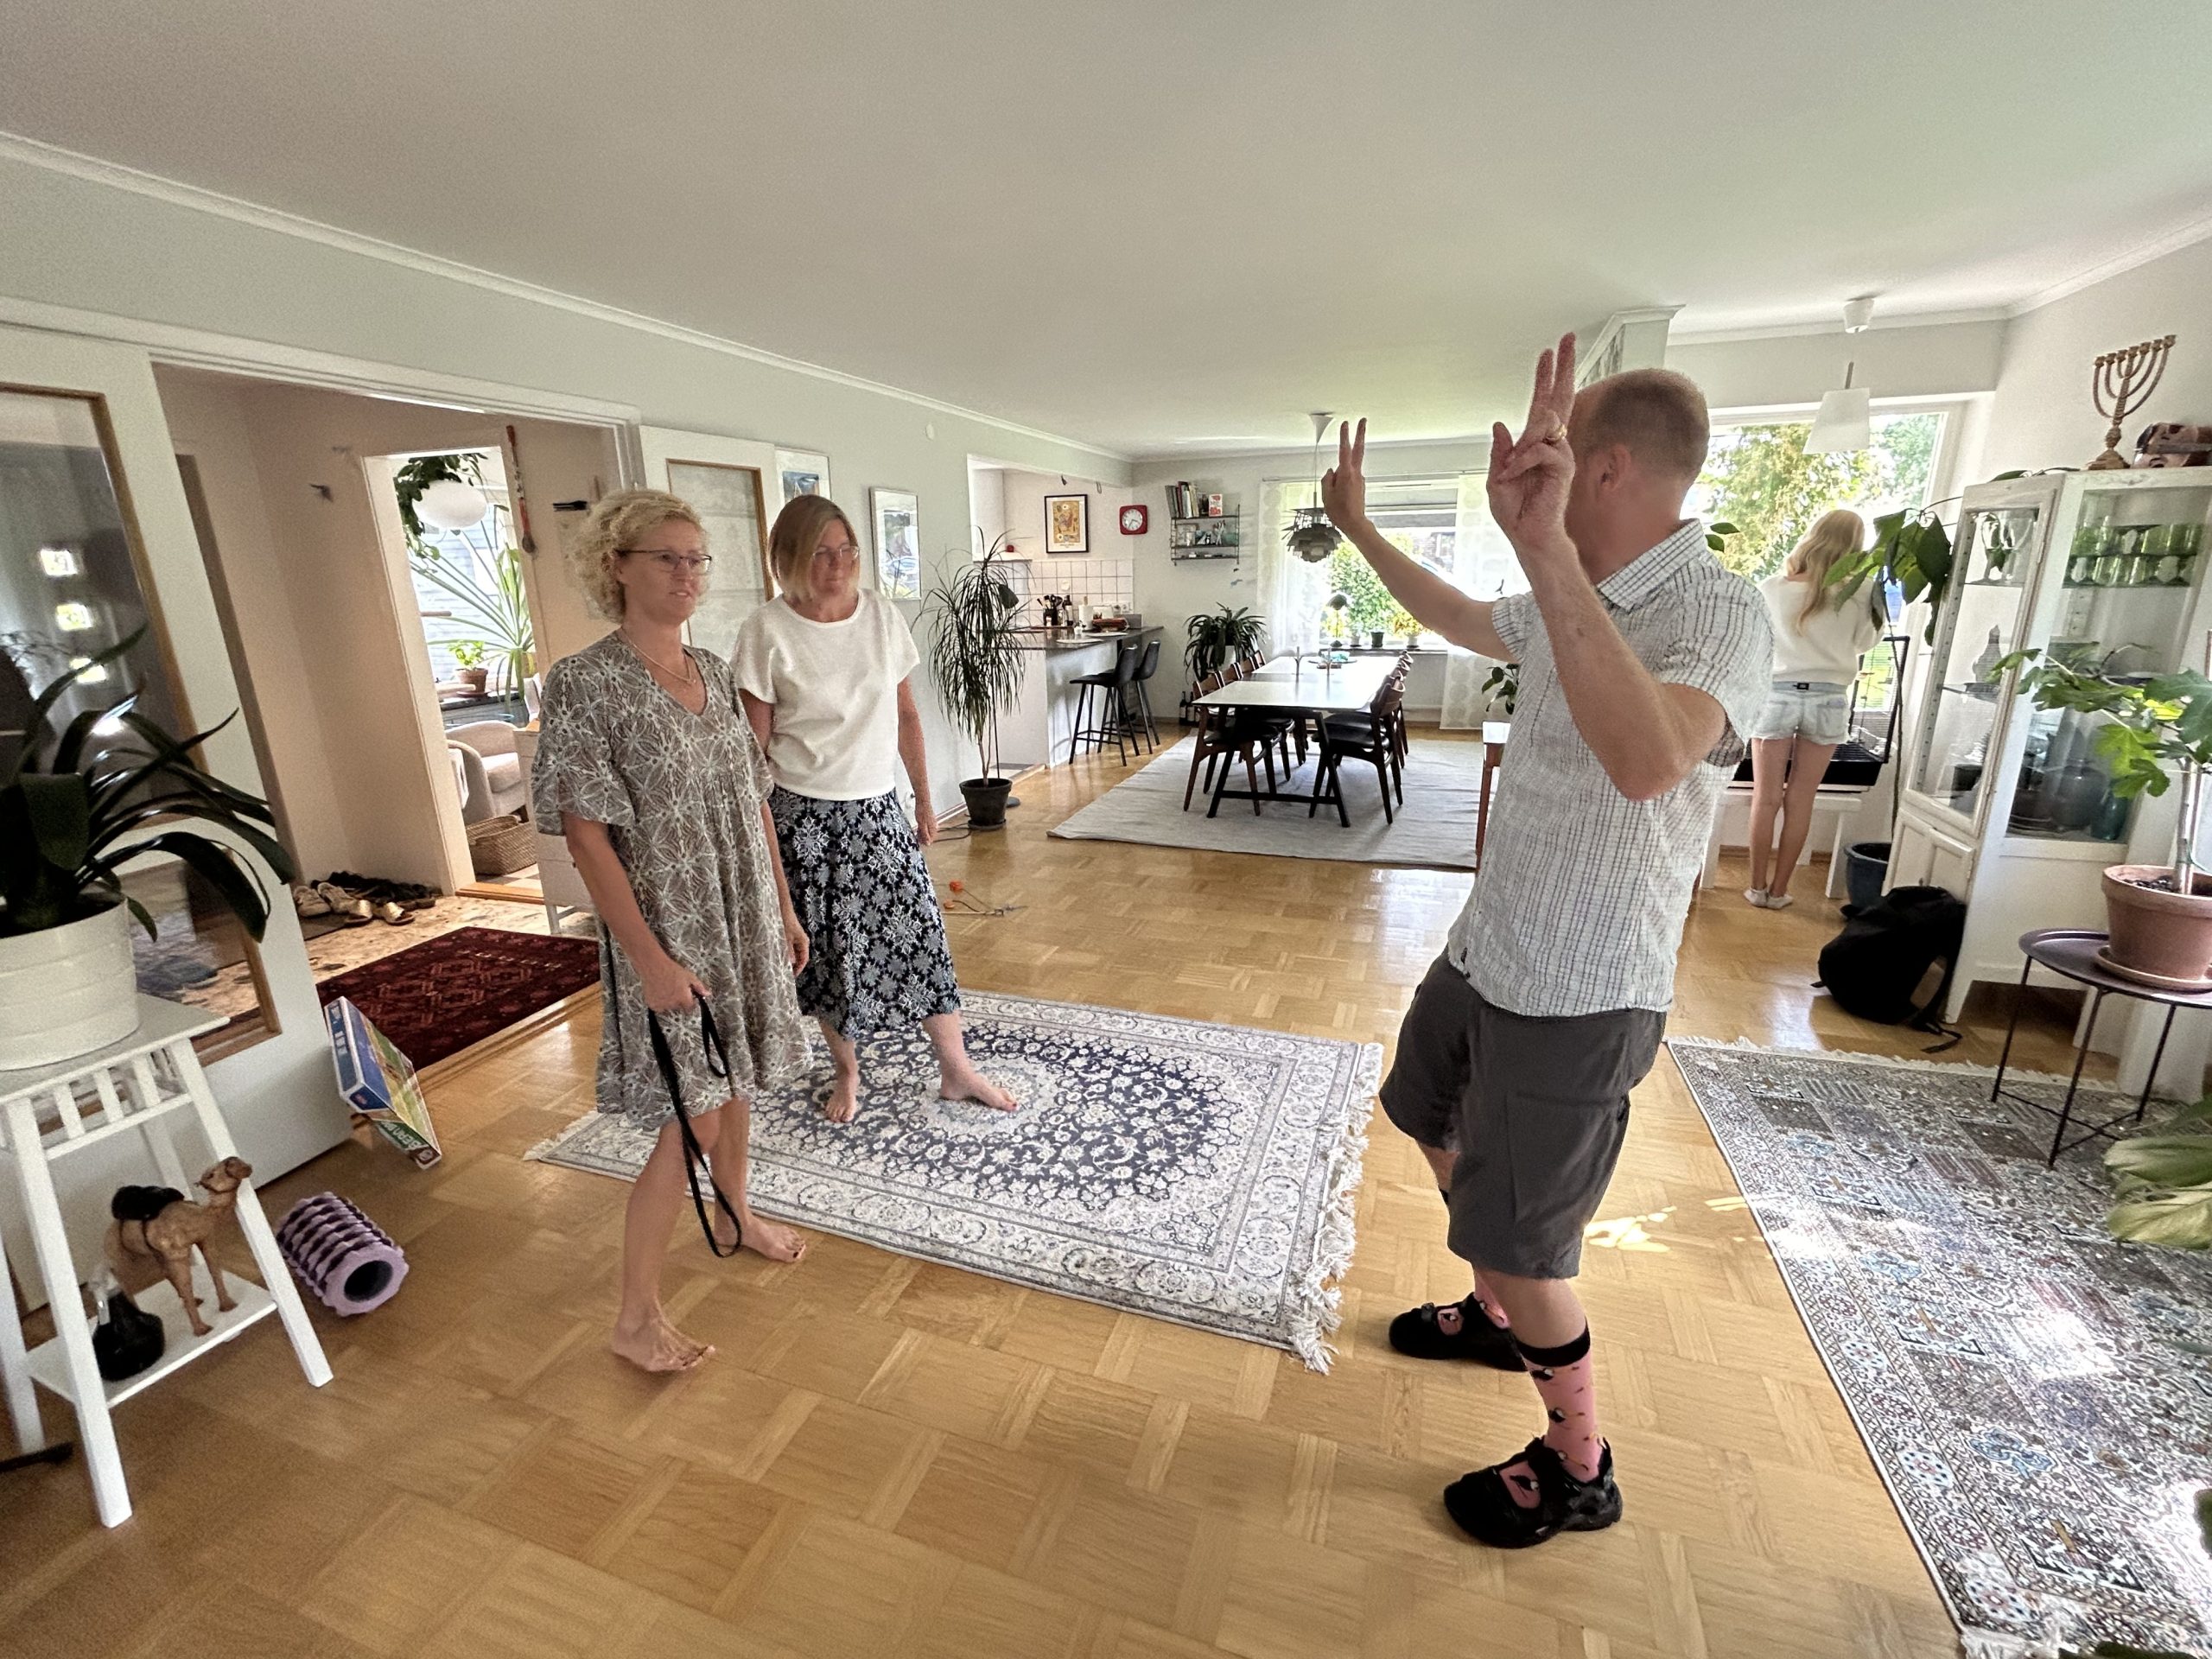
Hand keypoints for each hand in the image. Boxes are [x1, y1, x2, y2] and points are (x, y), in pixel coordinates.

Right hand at [640, 951, 709, 1013]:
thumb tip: (707, 994)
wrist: (654, 966)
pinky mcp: (652, 1005)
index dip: (690, 1002)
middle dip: (679, 1001)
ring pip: (669, 1008)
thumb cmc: (671, 969)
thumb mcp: (689, 976)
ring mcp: (662, 1005)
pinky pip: (659, 1008)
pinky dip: (660, 1002)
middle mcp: (673, 1004)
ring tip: (667, 989)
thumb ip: (699, 987)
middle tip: (676, 989)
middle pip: (679, 1007)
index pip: (690, 1008)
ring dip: (670, 1002)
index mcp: (684, 999)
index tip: (688, 997)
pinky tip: (660, 992)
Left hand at [781, 906, 808, 974]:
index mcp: (803, 942)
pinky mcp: (791, 937)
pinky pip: (791, 949)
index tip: (792, 976)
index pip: (804, 959)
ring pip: (795, 954)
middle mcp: (802, 941)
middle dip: (794, 965)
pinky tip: (780, 957)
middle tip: (786, 973)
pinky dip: (787, 954)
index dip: (799, 968)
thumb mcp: (785, 938)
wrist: (782, 909)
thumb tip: (790, 963)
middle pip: (800, 957)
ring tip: (782, 966)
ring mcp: (797, 939)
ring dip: (789, 960)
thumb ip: (787, 951)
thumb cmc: (784, 922)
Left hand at [914, 801, 937, 845]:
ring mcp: (932, 822)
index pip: (931, 839)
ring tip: (917, 834)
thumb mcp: (922, 825)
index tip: (920, 843)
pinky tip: (918, 828)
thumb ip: (925, 834)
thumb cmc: (922, 810)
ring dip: (923, 833)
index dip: (925, 842)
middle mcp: (934, 825)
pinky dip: (922, 829)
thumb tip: (928, 842)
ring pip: (928, 831)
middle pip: (929, 835)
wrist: (923, 801)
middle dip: (924, 838)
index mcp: (933, 827)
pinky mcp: (929, 818)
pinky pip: (926, 826)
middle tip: (917, 839)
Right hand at [1320, 418, 1368, 532]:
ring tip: (1336, 493)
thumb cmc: (1340, 511)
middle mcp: (1355, 474)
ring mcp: (1360, 479)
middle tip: (1362, 421)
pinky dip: (1342, 481)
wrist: (1354, 523)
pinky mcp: (1360, 485)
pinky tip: (1339, 495)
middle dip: (1360, 434)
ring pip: (1349, 468)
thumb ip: (1327, 479)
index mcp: (1346, 474)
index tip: (1345, 424)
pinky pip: (1349, 478)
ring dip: (1341, 473)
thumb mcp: (1326, 495)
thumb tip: (1331, 472)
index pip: (1345, 450)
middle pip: (1358, 449)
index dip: (1345, 436)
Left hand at [1486, 332, 1578, 570]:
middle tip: (1568, 338)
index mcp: (1533, 443)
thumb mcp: (1495, 478)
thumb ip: (1499, 451)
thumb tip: (1499, 424)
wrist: (1526, 535)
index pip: (1542, 402)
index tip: (1549, 352)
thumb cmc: (1514, 511)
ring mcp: (1560, 454)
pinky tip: (1513, 474)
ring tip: (1511, 468)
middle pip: (1560, 397)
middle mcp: (1551, 444)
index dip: (1545, 377)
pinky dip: (1522, 461)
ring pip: (1545, 424)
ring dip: (1523, 444)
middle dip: (1564, 367)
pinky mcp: (1563, 467)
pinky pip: (1540, 450)